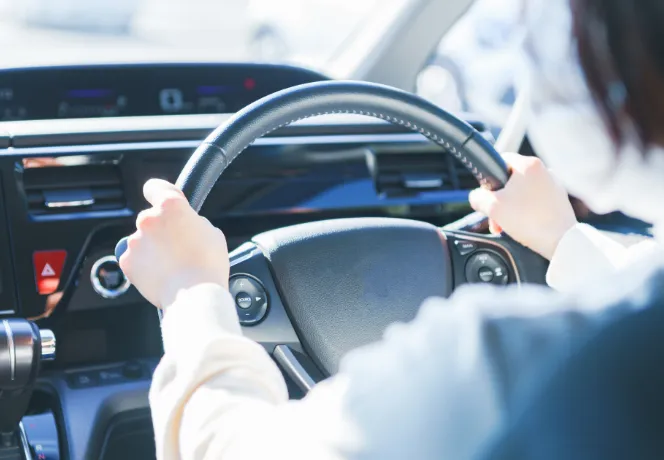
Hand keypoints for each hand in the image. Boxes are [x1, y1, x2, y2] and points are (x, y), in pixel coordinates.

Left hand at [119, 179, 229, 308]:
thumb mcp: (212, 233)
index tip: (157, 197)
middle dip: (160, 230)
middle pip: (150, 218)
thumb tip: (185, 225)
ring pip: (142, 240)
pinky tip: (161, 274)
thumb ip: (193, 222)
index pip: (155, 187)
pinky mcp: (127, 261)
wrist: (194, 296)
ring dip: (152, 248)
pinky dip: (144, 265)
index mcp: (171, 206)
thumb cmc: (208, 265)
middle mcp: (149, 219)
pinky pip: (134, 259)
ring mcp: (135, 241)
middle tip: (177, 246)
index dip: (158, 192)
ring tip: (171, 265)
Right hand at [468, 153, 576, 259]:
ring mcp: (554, 185)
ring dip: (512, 208)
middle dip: (500, 200)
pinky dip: (527, 212)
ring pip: (523, 193)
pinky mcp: (560, 200)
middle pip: (512, 180)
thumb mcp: (491, 207)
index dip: (490, 178)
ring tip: (509, 225)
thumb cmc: (529, 221)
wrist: (560, 241)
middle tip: (496, 216)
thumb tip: (477, 197)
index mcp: (529, 164)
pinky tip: (524, 226)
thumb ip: (477, 197)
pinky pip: (536, 202)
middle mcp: (545, 170)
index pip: (501, 160)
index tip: (488, 194)